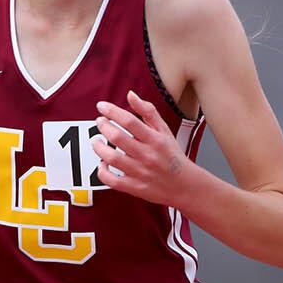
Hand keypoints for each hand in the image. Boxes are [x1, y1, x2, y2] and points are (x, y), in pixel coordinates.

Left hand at [92, 90, 192, 207]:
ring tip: (96, 141)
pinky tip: (102, 164)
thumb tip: (131, 95)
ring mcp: (141, 172)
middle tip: (99, 122)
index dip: (112, 111)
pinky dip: (103, 172)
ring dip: (99, 148)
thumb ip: (147, 111)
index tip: (101, 106)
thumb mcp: (164, 130)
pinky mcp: (135, 187)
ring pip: (113, 159)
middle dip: (103, 127)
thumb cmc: (172, 155)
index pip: (129, 121)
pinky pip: (113, 181)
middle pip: (118, 138)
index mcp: (155, 139)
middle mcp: (147, 155)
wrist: (185, 185)